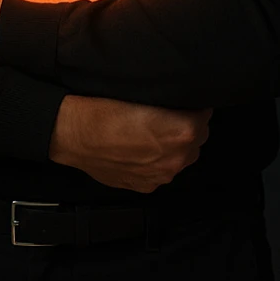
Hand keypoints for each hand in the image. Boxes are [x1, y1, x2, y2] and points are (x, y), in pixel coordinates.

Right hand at [49, 94, 212, 193]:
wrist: (74, 135)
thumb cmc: (105, 110)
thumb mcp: (144, 94)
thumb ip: (171, 104)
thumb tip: (182, 106)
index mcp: (183, 132)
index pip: (205, 115)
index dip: (193, 107)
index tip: (182, 104)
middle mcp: (178, 158)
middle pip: (197, 139)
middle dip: (187, 129)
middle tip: (165, 117)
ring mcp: (162, 176)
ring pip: (182, 158)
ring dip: (174, 147)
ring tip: (150, 135)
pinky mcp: (146, 186)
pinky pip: (161, 171)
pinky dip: (156, 162)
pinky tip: (138, 151)